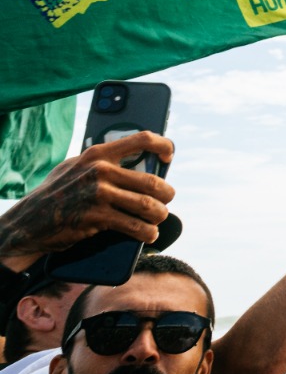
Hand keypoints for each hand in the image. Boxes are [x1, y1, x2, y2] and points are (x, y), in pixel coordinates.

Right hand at [0, 131, 174, 260]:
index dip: (163, 145)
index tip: (169, 156)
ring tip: (159, 218)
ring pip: (147, 205)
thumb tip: (138, 162)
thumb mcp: (75, 167)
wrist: (28, 222)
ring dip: (159, 215)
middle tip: (166, 200)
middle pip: (152, 181)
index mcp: (98, 154)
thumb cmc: (57, 193)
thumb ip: (101, 162)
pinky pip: (133, 225)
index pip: (142, 139)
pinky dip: (146, 232)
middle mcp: (100, 171)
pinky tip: (149, 234)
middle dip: (166, 194)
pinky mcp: (97, 217)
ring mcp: (99, 194)